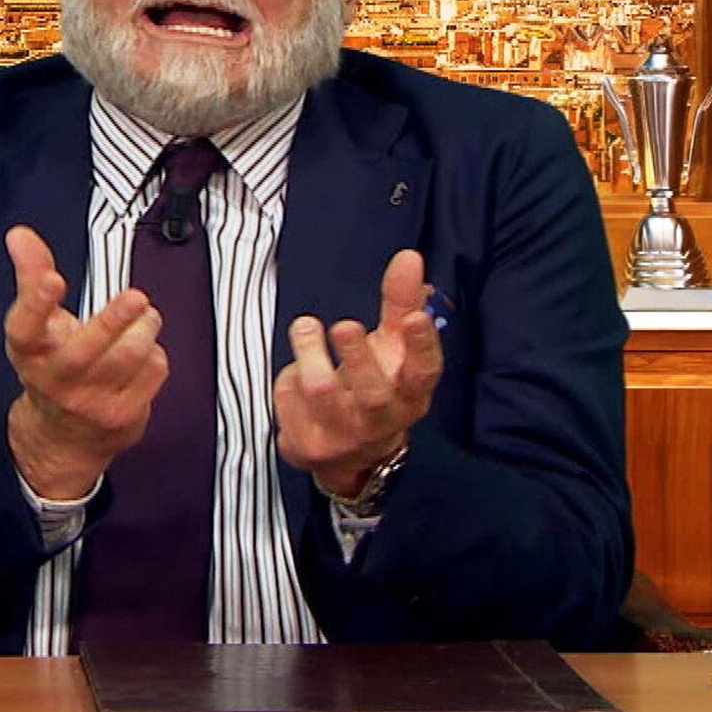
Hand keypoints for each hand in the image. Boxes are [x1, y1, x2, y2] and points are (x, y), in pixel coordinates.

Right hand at [1, 225, 167, 498]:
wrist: (62, 438)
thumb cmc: (52, 363)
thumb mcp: (35, 324)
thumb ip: (30, 275)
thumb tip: (18, 233)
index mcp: (29, 352)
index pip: (25, 329)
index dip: (36, 302)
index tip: (52, 279)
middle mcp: (54, 381)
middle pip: (83, 352)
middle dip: (112, 321)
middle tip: (136, 297)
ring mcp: (89, 403)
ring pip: (127, 359)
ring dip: (144, 328)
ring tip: (145, 314)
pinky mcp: (122, 416)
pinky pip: (152, 373)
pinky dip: (155, 353)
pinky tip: (146, 350)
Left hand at [273, 248, 442, 495]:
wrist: (349, 455)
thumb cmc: (377, 385)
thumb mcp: (392, 347)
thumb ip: (400, 303)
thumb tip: (409, 256)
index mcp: (411, 395)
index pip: (424, 374)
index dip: (422, 347)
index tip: (414, 317)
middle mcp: (381, 421)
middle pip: (373, 392)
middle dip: (358, 358)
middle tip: (345, 324)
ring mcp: (343, 436)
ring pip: (324, 394)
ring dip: (310, 354)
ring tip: (306, 325)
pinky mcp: (307, 445)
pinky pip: (289, 402)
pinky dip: (287, 378)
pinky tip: (294, 373)